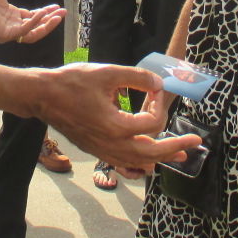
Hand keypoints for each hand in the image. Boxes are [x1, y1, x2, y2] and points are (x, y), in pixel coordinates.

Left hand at [0, 0, 64, 43]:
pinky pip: (23, 31)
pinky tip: (41, 13)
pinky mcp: (4, 33)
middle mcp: (10, 25)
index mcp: (10, 15)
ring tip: (57, 16)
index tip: (57, 6)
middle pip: (35, 28)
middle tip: (62, 12)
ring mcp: (7, 31)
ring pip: (32, 33)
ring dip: (46, 25)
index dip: (45, 13)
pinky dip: (33, 23)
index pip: (32, 18)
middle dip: (50, 21)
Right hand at [31, 63, 200, 170]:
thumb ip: (136, 77)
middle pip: (152, 153)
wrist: (42, 96)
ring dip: (160, 158)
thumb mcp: (107, 73)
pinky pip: (123, 164)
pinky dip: (139, 164)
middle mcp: (111, 144)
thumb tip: (159, 83)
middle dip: (175, 147)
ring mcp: (102, 150)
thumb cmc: (71, 82)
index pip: (151, 123)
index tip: (156, 88)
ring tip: (179, 156)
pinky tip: (147, 162)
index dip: (159, 103)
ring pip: (138, 163)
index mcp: (116, 126)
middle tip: (195, 143)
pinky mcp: (96, 150)